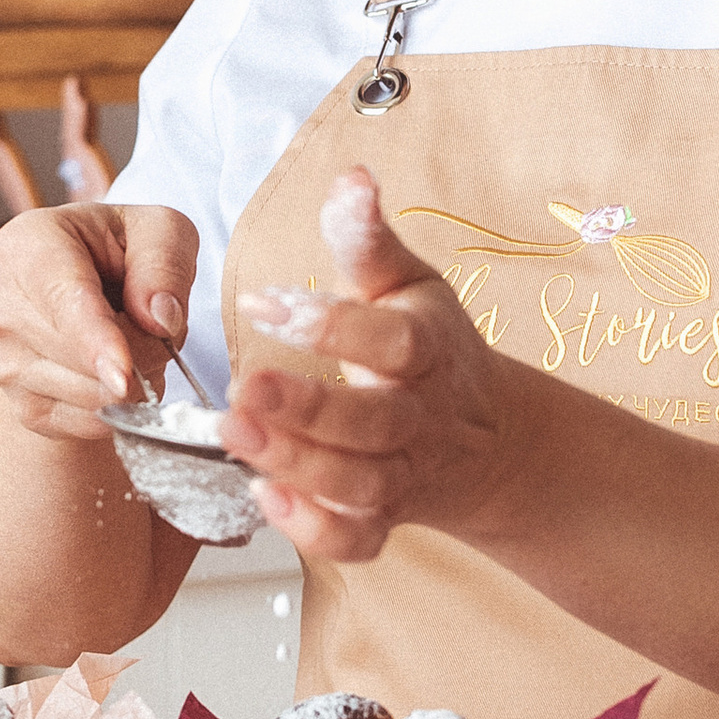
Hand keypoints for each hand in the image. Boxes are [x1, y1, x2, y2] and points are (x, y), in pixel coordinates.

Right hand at [0, 200, 199, 443]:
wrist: (81, 287)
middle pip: (83, 358)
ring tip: (129, 341)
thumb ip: (165, 263)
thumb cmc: (120, 251)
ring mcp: (3, 363)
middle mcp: (1, 308)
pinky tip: (112, 372)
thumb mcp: (159, 229)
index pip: (65, 302)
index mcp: (27, 246)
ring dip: (133, 381)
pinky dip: (118, 407)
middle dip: (142, 352)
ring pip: (90, 397)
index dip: (96, 342)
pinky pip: (86, 424)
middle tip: (153, 322)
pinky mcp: (22, 406)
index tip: (123, 375)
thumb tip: (160, 319)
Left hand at [223, 168, 529, 563]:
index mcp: (427, 349)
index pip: (390, 339)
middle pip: (371, 422)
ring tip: (234, 436)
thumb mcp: (405, 283)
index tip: (261, 301)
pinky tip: (264, 499)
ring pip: (357, 483)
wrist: (485, 437)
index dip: (331, 324)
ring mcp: (403, 473)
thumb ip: (367, 239)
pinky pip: (357, 541)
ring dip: (296, 466)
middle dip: (305, 409)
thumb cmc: (428, 345)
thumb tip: (351, 177)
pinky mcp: (385, 518)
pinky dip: (315, 532)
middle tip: (241, 390)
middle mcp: (418, 416)